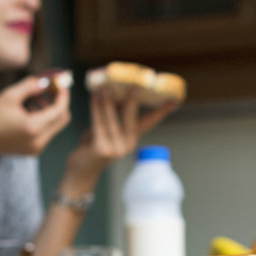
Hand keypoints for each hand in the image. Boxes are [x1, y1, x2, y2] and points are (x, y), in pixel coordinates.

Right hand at [0, 75, 71, 157]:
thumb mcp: (9, 96)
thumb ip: (30, 86)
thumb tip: (47, 80)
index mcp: (33, 127)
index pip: (60, 110)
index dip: (63, 95)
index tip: (61, 84)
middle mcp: (39, 141)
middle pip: (62, 119)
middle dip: (59, 102)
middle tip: (51, 89)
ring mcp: (37, 148)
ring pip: (55, 126)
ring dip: (50, 110)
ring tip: (33, 99)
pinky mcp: (34, 150)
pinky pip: (47, 133)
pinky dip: (43, 120)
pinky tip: (28, 111)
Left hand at [63, 88, 179, 181]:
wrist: (81, 169)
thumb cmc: (92, 145)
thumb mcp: (104, 128)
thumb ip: (111, 114)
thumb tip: (115, 91)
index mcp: (131, 138)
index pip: (150, 122)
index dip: (162, 111)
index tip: (174, 100)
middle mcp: (127, 144)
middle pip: (132, 119)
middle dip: (132, 101)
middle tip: (133, 86)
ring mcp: (116, 148)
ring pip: (113, 120)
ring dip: (108, 102)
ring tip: (105, 88)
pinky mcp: (102, 149)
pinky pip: (99, 124)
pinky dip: (96, 109)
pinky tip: (94, 97)